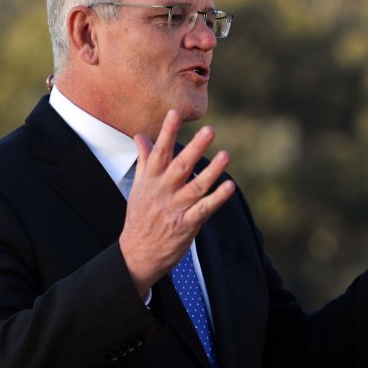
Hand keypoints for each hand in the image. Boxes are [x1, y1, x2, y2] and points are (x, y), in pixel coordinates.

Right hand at [119, 110, 235, 296]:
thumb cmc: (140, 217)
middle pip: (180, 166)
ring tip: (226, 155)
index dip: (167, 132)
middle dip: (195, 147)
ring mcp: (175, 209)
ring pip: (196, 186)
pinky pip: (204, 209)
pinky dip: (217, 198)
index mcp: (151, 180)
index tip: (174, 113)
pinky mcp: (186, 225)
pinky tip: (229, 186)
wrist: (137, 254)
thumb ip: (144, 160)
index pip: (159, 151)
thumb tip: (140, 136)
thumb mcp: (138, 187)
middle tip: (210, 130)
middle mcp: (162, 192)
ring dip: (212, 171)